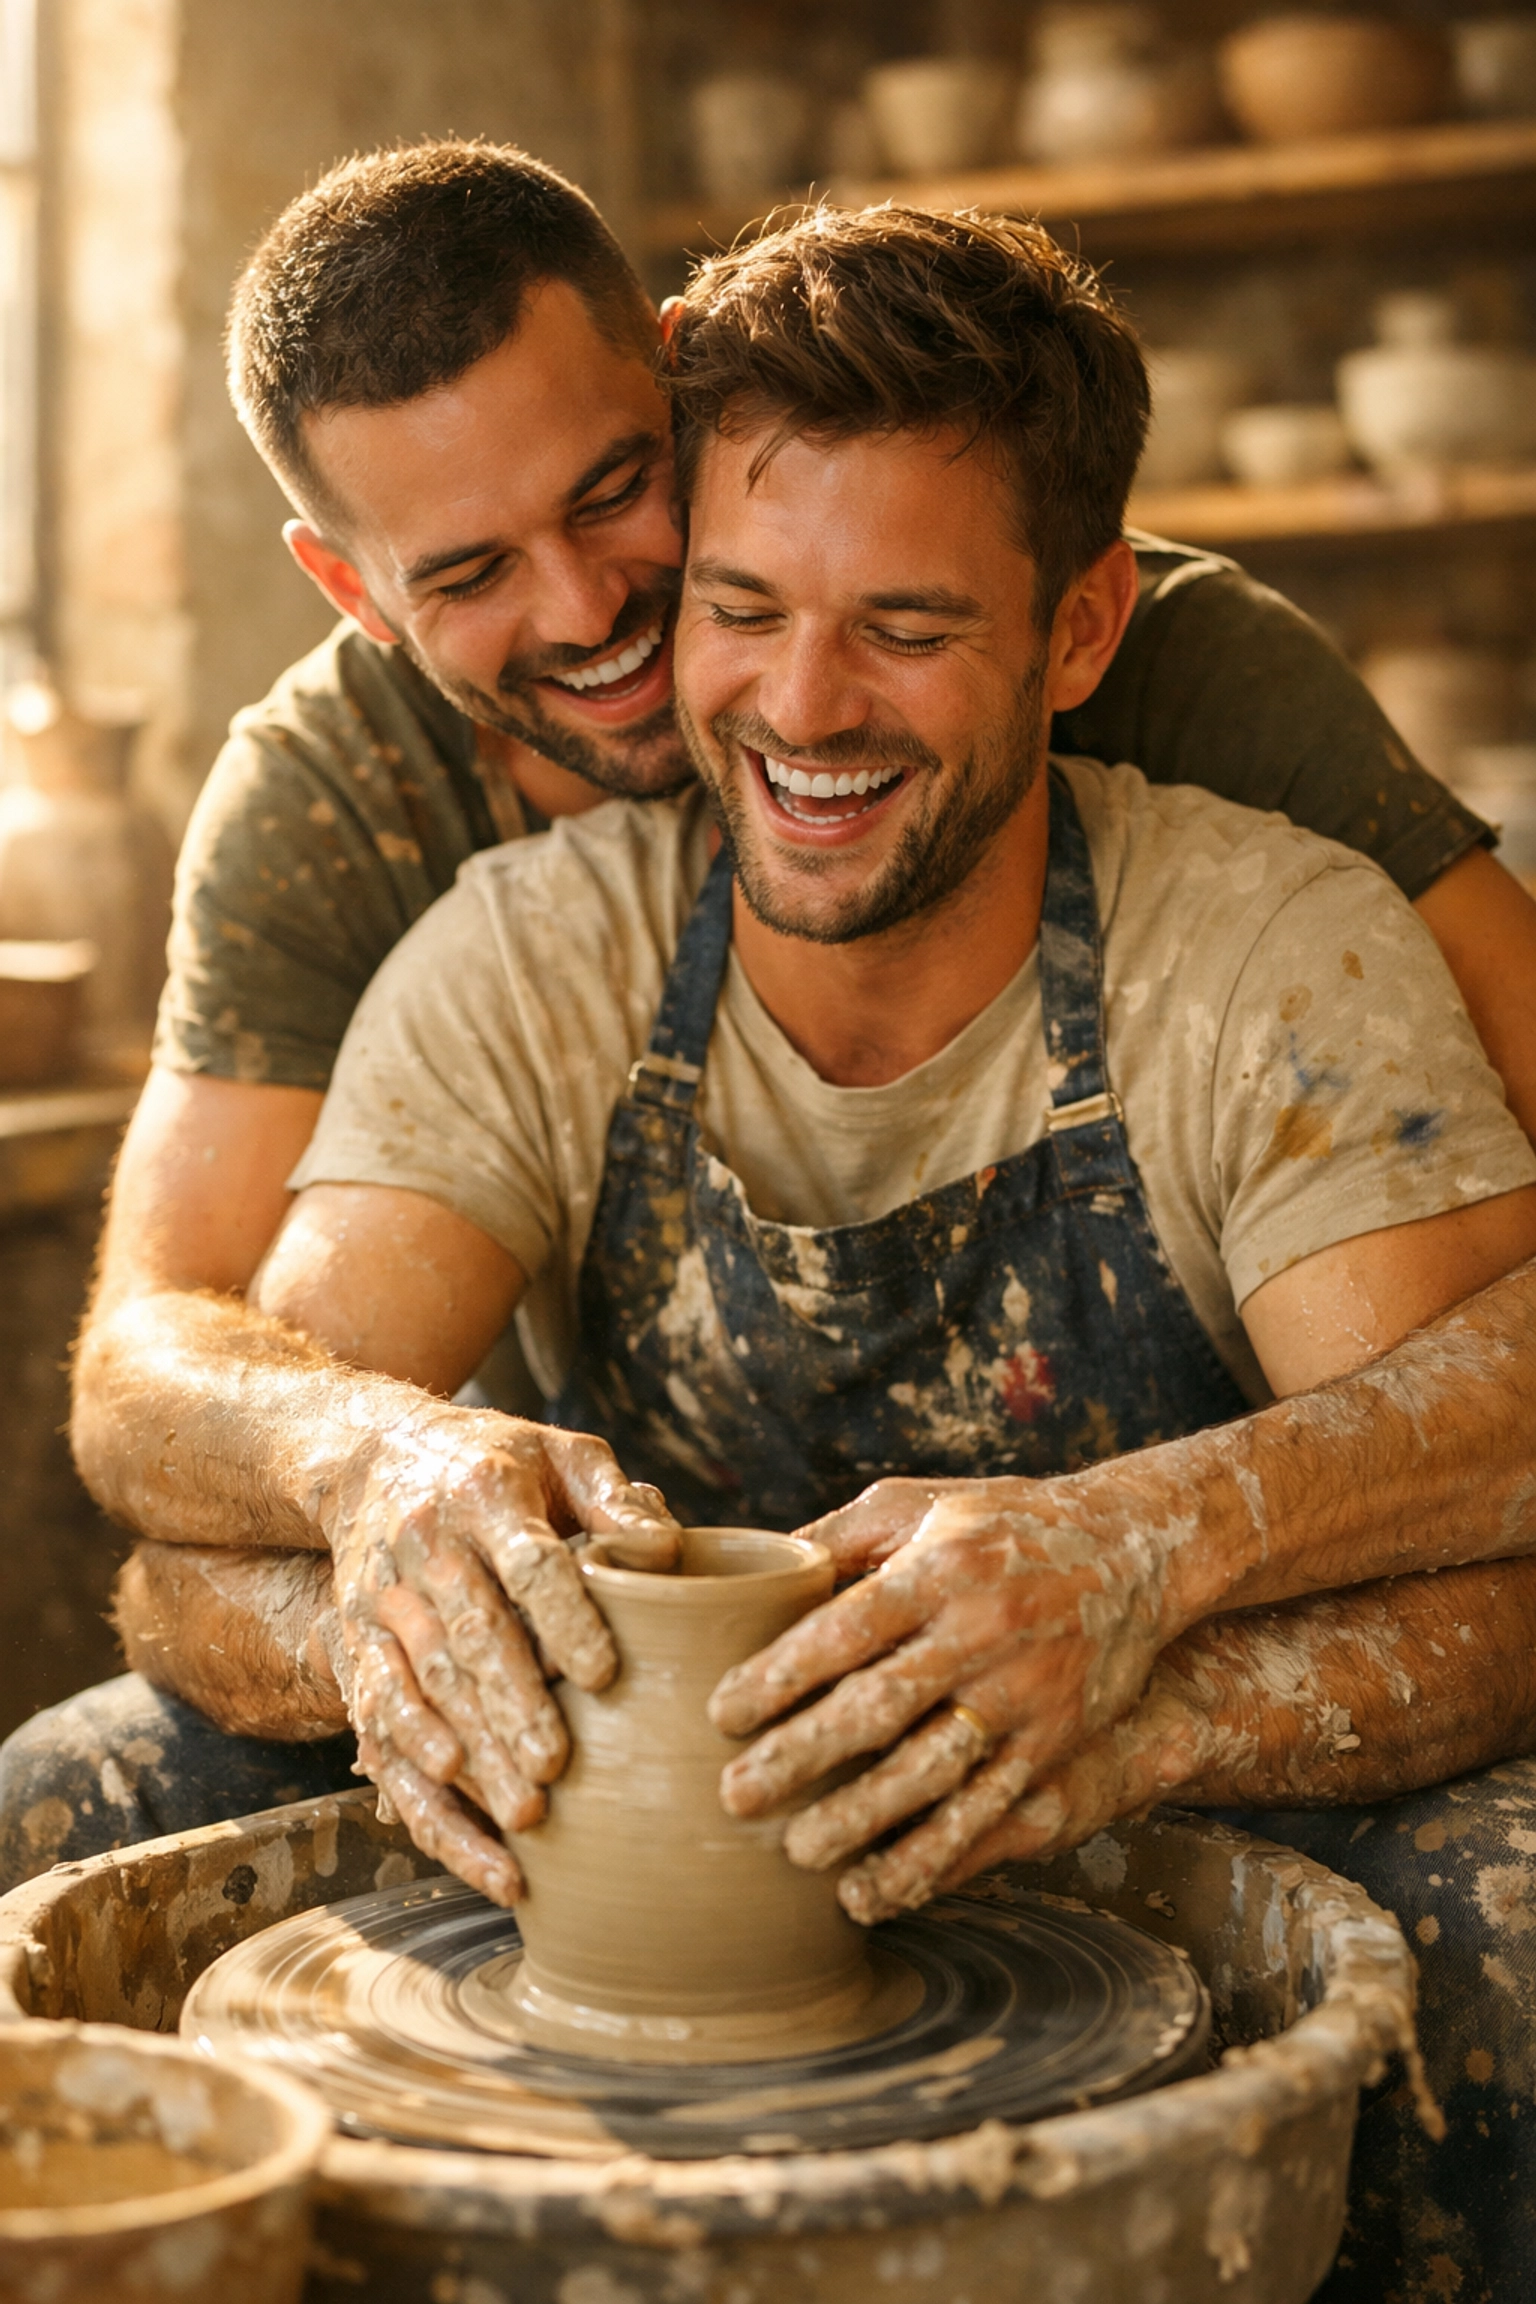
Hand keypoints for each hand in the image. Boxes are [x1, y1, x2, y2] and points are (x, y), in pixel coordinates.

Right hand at [324, 1407, 678, 1902]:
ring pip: (425, 1685)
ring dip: (471, 1754)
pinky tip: (454, 1801)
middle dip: (513, 1709)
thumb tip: (668, 1552)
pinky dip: (413, 1761)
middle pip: (471, 1636)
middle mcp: (428, 1545)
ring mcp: (384, 1596)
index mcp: (488, 1492)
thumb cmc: (497, 1462)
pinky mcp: (356, 1637)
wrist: (372, 1455)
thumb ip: (616, 1500)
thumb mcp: (561, 1454)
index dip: (566, 1619)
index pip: (530, 1563)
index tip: (605, 1675)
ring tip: (525, 1816)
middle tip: (558, 1771)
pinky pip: (377, 1711)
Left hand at [709, 1476, 1176, 1922]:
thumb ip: (836, 1539)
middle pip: (882, 1706)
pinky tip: (880, 1889)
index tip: (722, 1713)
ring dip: (864, 1819)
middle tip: (736, 1795)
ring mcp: (1023, 1694)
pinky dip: (933, 1856)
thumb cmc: (998, 1523)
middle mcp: (982, 1633)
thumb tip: (747, 1577)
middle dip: (804, 1756)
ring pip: (934, 1770)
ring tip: (799, 1853)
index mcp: (939, 1568)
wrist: (1131, 1551)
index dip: (782, 1674)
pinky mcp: (1053, 1742)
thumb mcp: (916, 1505)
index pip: (846, 1629)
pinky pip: (987, 1810)